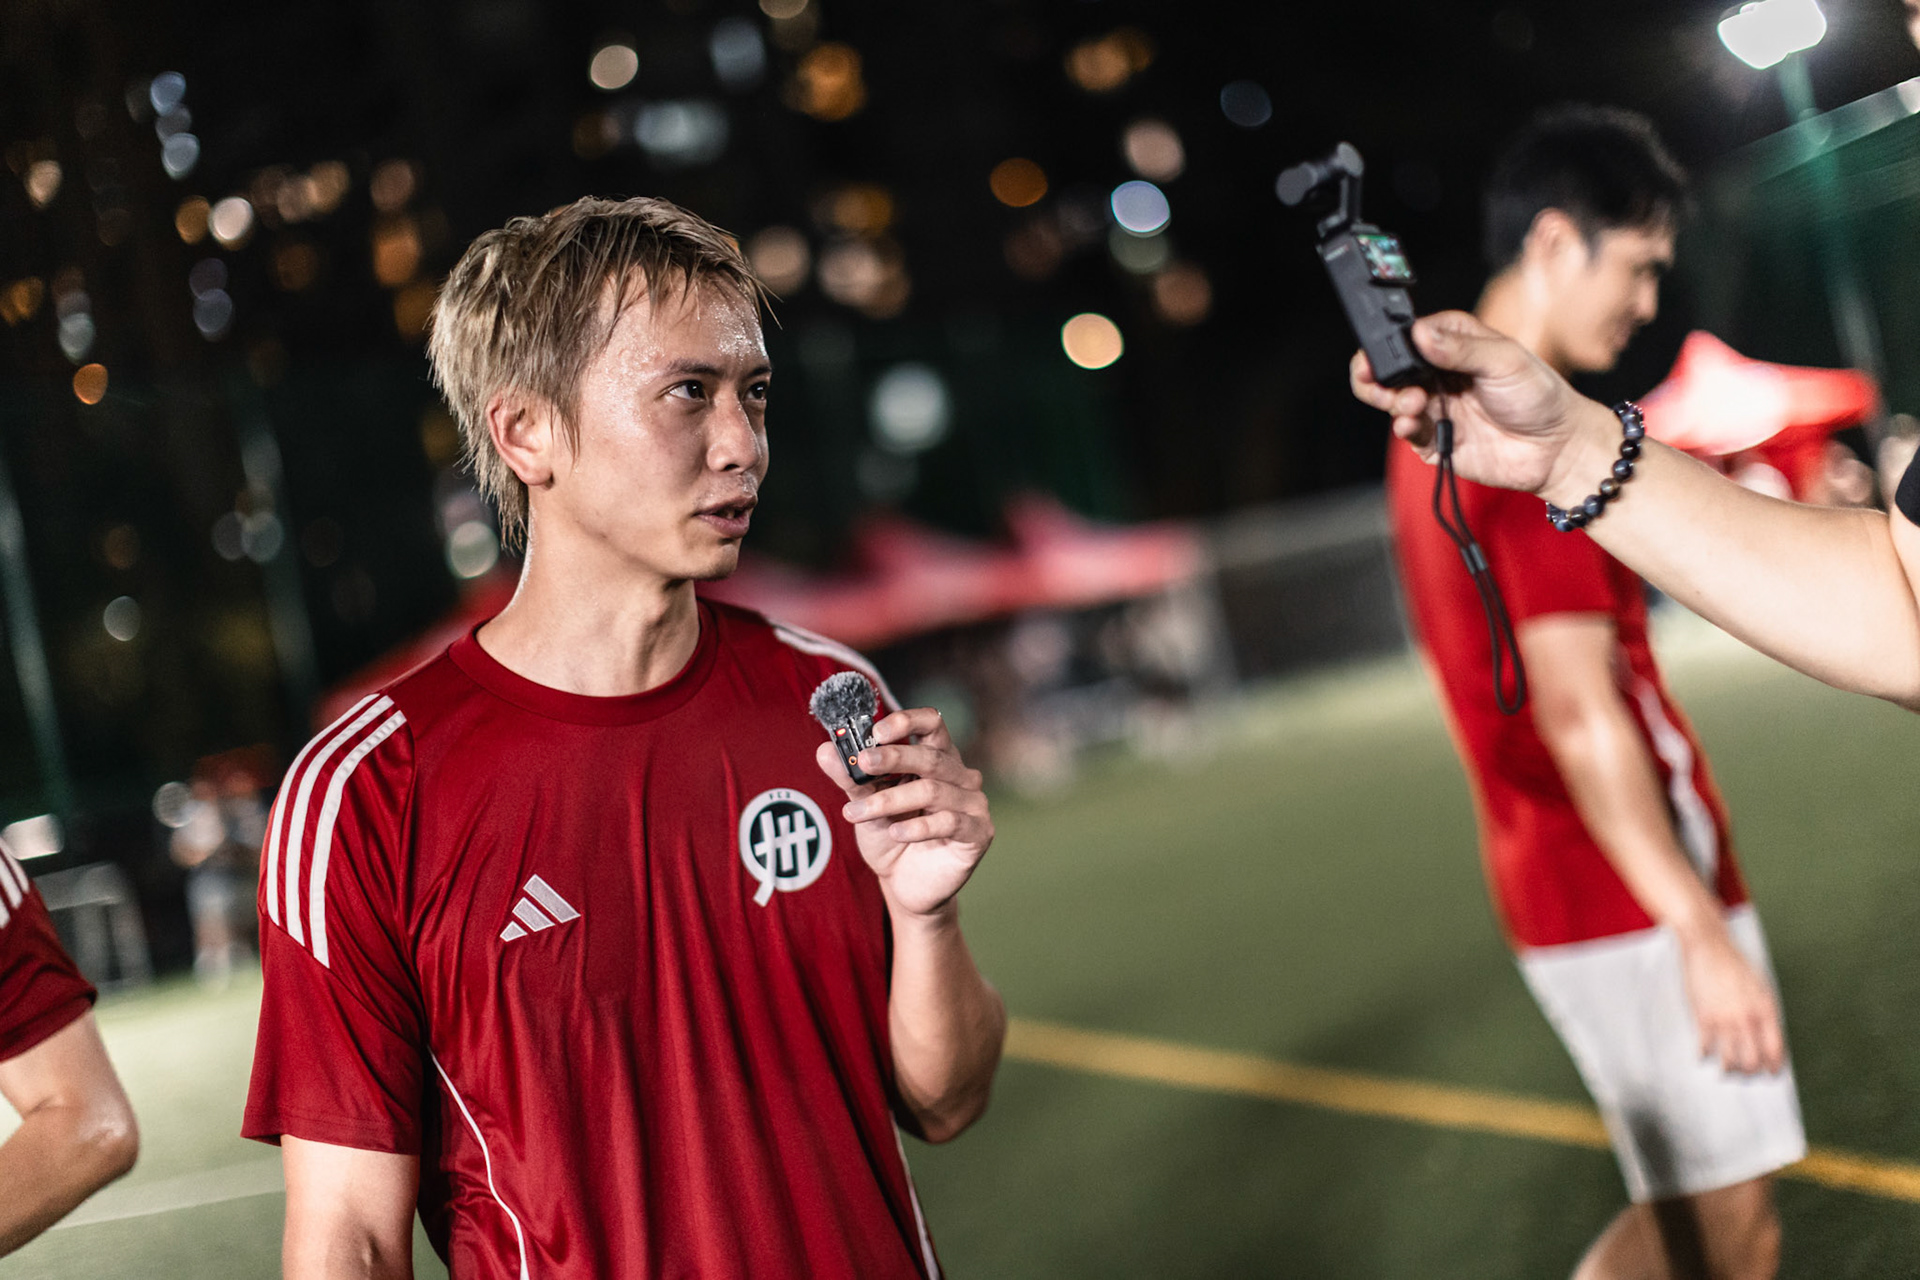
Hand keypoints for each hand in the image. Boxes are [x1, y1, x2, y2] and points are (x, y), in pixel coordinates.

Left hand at [815, 707, 993, 919]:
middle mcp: (959, 775)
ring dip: (891, 800)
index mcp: (936, 757)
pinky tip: (895, 833)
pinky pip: (949, 822)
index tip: (875, 731)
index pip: (932, 723)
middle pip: (930, 756)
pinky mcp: (978, 832)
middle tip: (862, 763)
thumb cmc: (890, 835)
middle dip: (892, 757)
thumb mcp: (865, 804)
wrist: (905, 884)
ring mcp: (973, 803)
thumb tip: (825, 751)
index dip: (907, 721)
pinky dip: (918, 826)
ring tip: (858, 814)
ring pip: (932, 790)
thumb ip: (850, 778)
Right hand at [1350, 311, 1610, 501]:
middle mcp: (1438, 373)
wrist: (1556, 449)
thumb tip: (1420, 334)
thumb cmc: (1539, 396)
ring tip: (1411, 403)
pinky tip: (1409, 422)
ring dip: (1391, 399)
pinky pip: (1407, 431)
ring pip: (1390, 399)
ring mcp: (1434, 406)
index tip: (1382, 348)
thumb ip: (1460, 348)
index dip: (1391, 340)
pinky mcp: (1434, 439)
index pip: (1410, 334)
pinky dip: (1402, 426)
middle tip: (1373, 377)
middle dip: (1375, 372)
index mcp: (1454, 343)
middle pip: (1390, 367)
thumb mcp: (1504, 360)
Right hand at [1676, 923, 1785, 1074]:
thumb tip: (1766, 1036)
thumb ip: (1765, 1012)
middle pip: (1752, 1060)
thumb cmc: (1736, 964)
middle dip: (1751, 1072)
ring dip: (1729, 1070)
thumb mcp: (1760, 986)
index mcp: (1765, 1010)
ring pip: (1729, 1059)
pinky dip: (1704, 1055)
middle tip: (1747, 1074)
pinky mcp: (1702, 1017)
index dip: (1774, 1066)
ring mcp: (1723, 1019)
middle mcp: (1746, 1018)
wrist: (1708, 947)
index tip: (1771, 1073)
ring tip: (1727, 1071)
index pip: (1775, 1049)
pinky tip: (1704, 1055)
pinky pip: (1705, 1046)